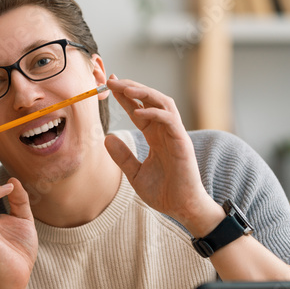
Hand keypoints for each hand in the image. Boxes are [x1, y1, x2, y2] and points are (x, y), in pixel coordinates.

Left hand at [103, 77, 222, 235]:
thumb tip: (107, 138)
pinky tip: (137, 112)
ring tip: (125, 88)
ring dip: (144, 92)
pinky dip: (154, 113)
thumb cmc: (164, 193)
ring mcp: (175, 135)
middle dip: (132, 88)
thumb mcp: (135, 173)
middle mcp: (166, 132)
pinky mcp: (182, 142)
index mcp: (155, 137)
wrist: (182, 208)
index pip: (139, 109)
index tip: (109, 85)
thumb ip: (122, 156)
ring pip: (163, 103)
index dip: (126, 96)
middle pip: (150, 100)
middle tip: (112, 80)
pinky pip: (170, 120)